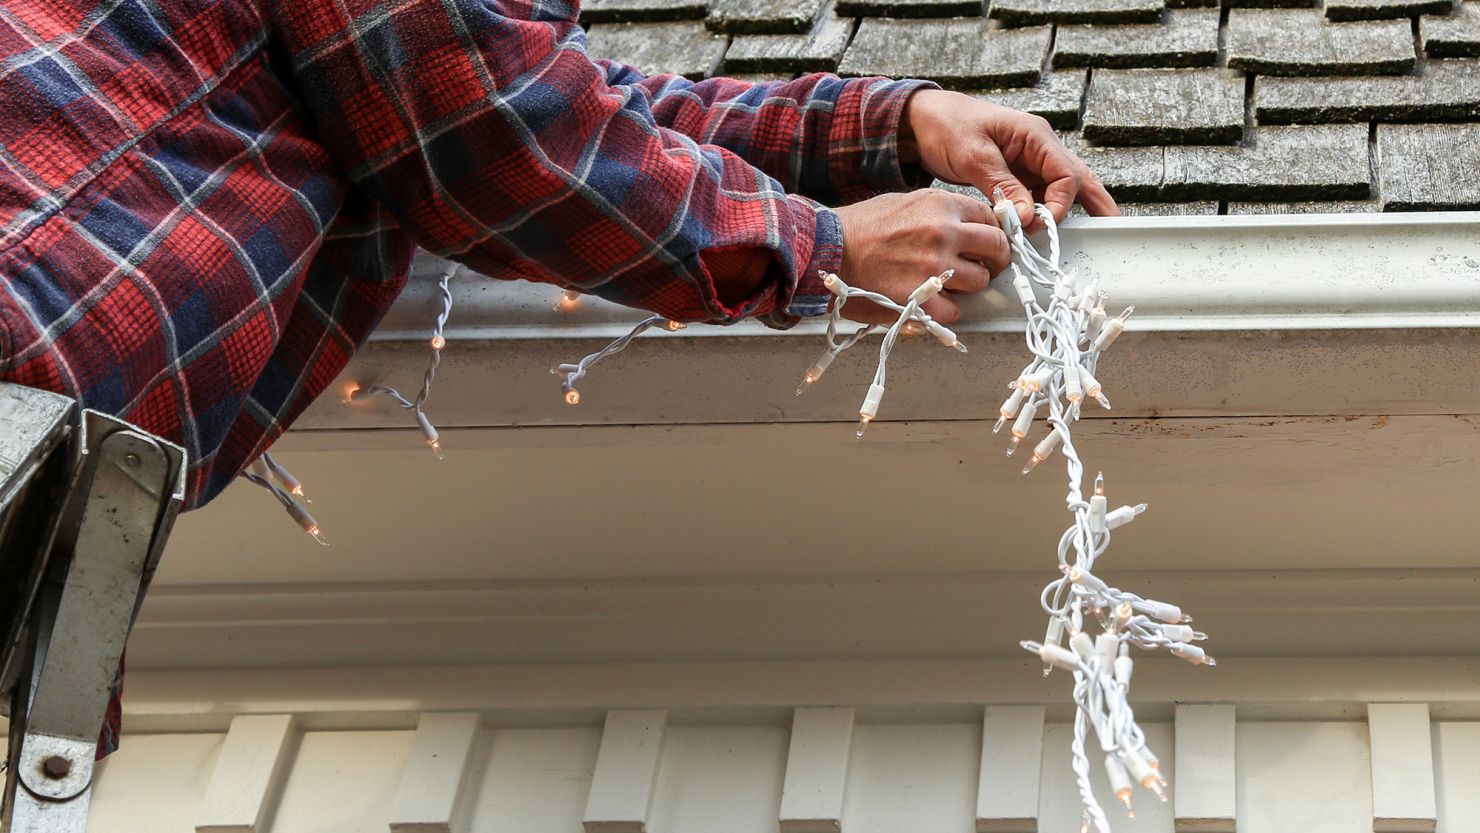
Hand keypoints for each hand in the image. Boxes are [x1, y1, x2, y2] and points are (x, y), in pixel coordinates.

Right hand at [832, 189, 1009, 324]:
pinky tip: (930, 301)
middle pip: (995, 248)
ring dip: (968, 286)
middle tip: (982, 266)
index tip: (985, 243)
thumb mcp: (904, 201)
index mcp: (941, 205)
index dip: (989, 232)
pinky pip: (955, 311)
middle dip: (993, 259)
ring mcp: (935, 268)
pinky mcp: (922, 299)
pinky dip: (946, 310)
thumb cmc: (859, 228)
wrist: (827, 251)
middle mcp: (944, 233)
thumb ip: (939, 212)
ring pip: (980, 281)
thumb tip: (966, 225)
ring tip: (947, 285)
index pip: (989, 218)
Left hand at [900, 90, 1118, 229]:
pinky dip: (1043, 213)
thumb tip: (1029, 216)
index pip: (1065, 173)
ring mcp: (1030, 162)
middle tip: (1113, 229)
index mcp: (1035, 136)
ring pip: (1062, 189)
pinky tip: (1044, 232)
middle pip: (1078, 178)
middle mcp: (1040, 148)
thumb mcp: (973, 155)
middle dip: (1096, 204)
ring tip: (1089, 236)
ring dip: (1067, 212)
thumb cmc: (947, 126)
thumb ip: (1002, 185)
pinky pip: (1039, 196)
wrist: (924, 120)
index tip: (1039, 224)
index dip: (1059, 203)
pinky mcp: (1017, 175)